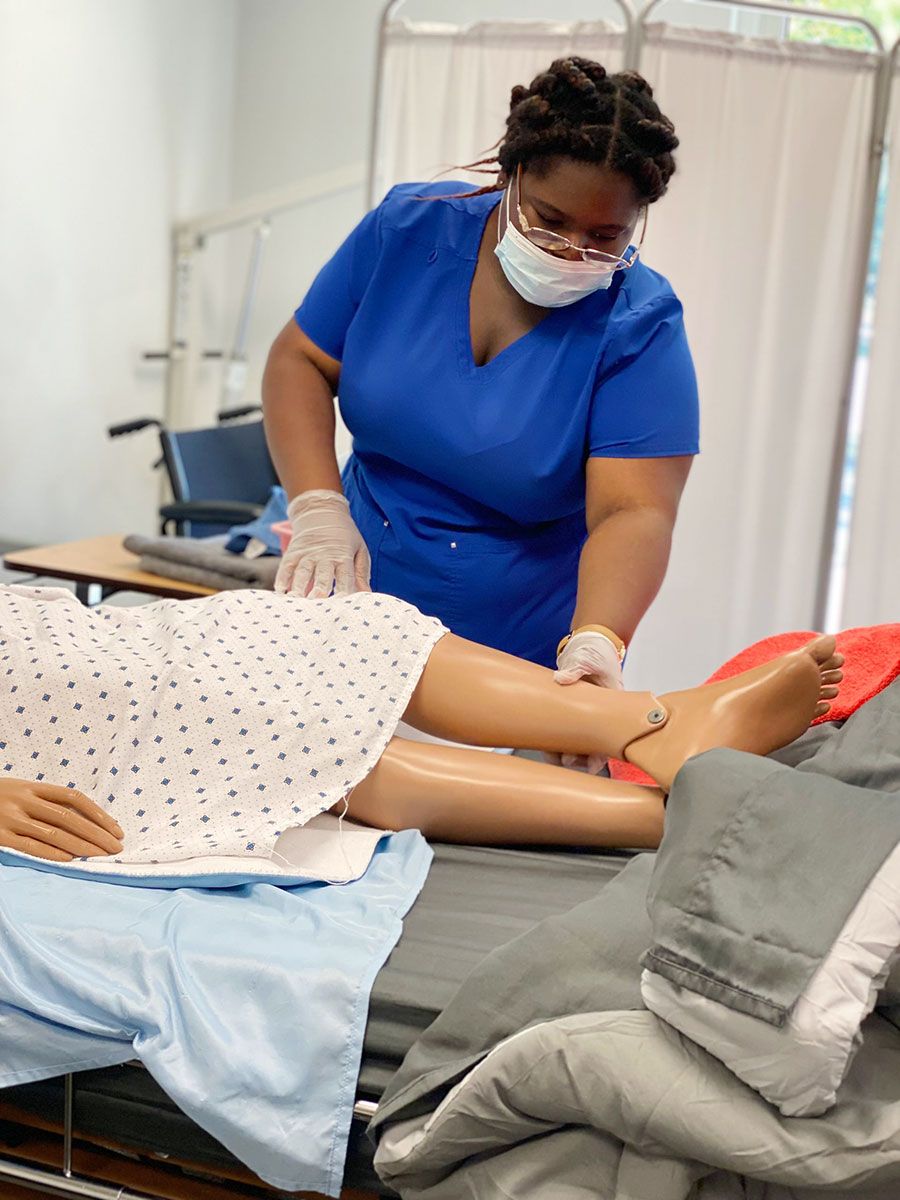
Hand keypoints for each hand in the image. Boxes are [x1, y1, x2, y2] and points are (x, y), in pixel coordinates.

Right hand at [0, 778, 123, 861]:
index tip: (116, 830)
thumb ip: (46, 802)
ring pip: (54, 833)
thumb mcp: (20, 791)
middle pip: (69, 818)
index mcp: (33, 787)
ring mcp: (10, 818)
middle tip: (115, 848)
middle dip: (96, 834)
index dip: (98, 814)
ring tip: (100, 857)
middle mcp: (24, 800)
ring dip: (81, 847)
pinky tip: (70, 861)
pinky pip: (30, 846)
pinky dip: (52, 853)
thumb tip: (86, 821)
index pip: (75, 798)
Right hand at [275, 489, 371, 597]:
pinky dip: (282, 578)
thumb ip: (361, 573)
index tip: (343, 606)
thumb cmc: (344, 535)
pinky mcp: (293, 552)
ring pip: (302, 573)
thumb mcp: (359, 549)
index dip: (344, 592)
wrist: (322, 510)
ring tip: (296, 601)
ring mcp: (307, 553)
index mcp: (343, 556)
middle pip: (322, 576)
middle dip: (319, 591)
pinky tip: (280, 591)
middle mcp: (324, 556)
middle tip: (316, 605)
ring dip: (298, 588)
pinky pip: (286, 566)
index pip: (345, 577)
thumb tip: (366, 595)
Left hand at [545, 632, 623, 774]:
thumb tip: (561, 679)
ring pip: (581, 737)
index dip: (603, 751)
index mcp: (612, 700)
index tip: (595, 764)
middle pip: (595, 740)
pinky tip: (550, 748)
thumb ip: (575, 669)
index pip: (612, 732)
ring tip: (556, 759)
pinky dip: (560, 738)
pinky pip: (568, 727)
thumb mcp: (587, 658)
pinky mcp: (575, 706)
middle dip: (584, 755)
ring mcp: (587, 709)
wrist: (589, 641)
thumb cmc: (596, 650)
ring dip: (571, 750)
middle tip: (568, 761)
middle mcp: (601, 710)